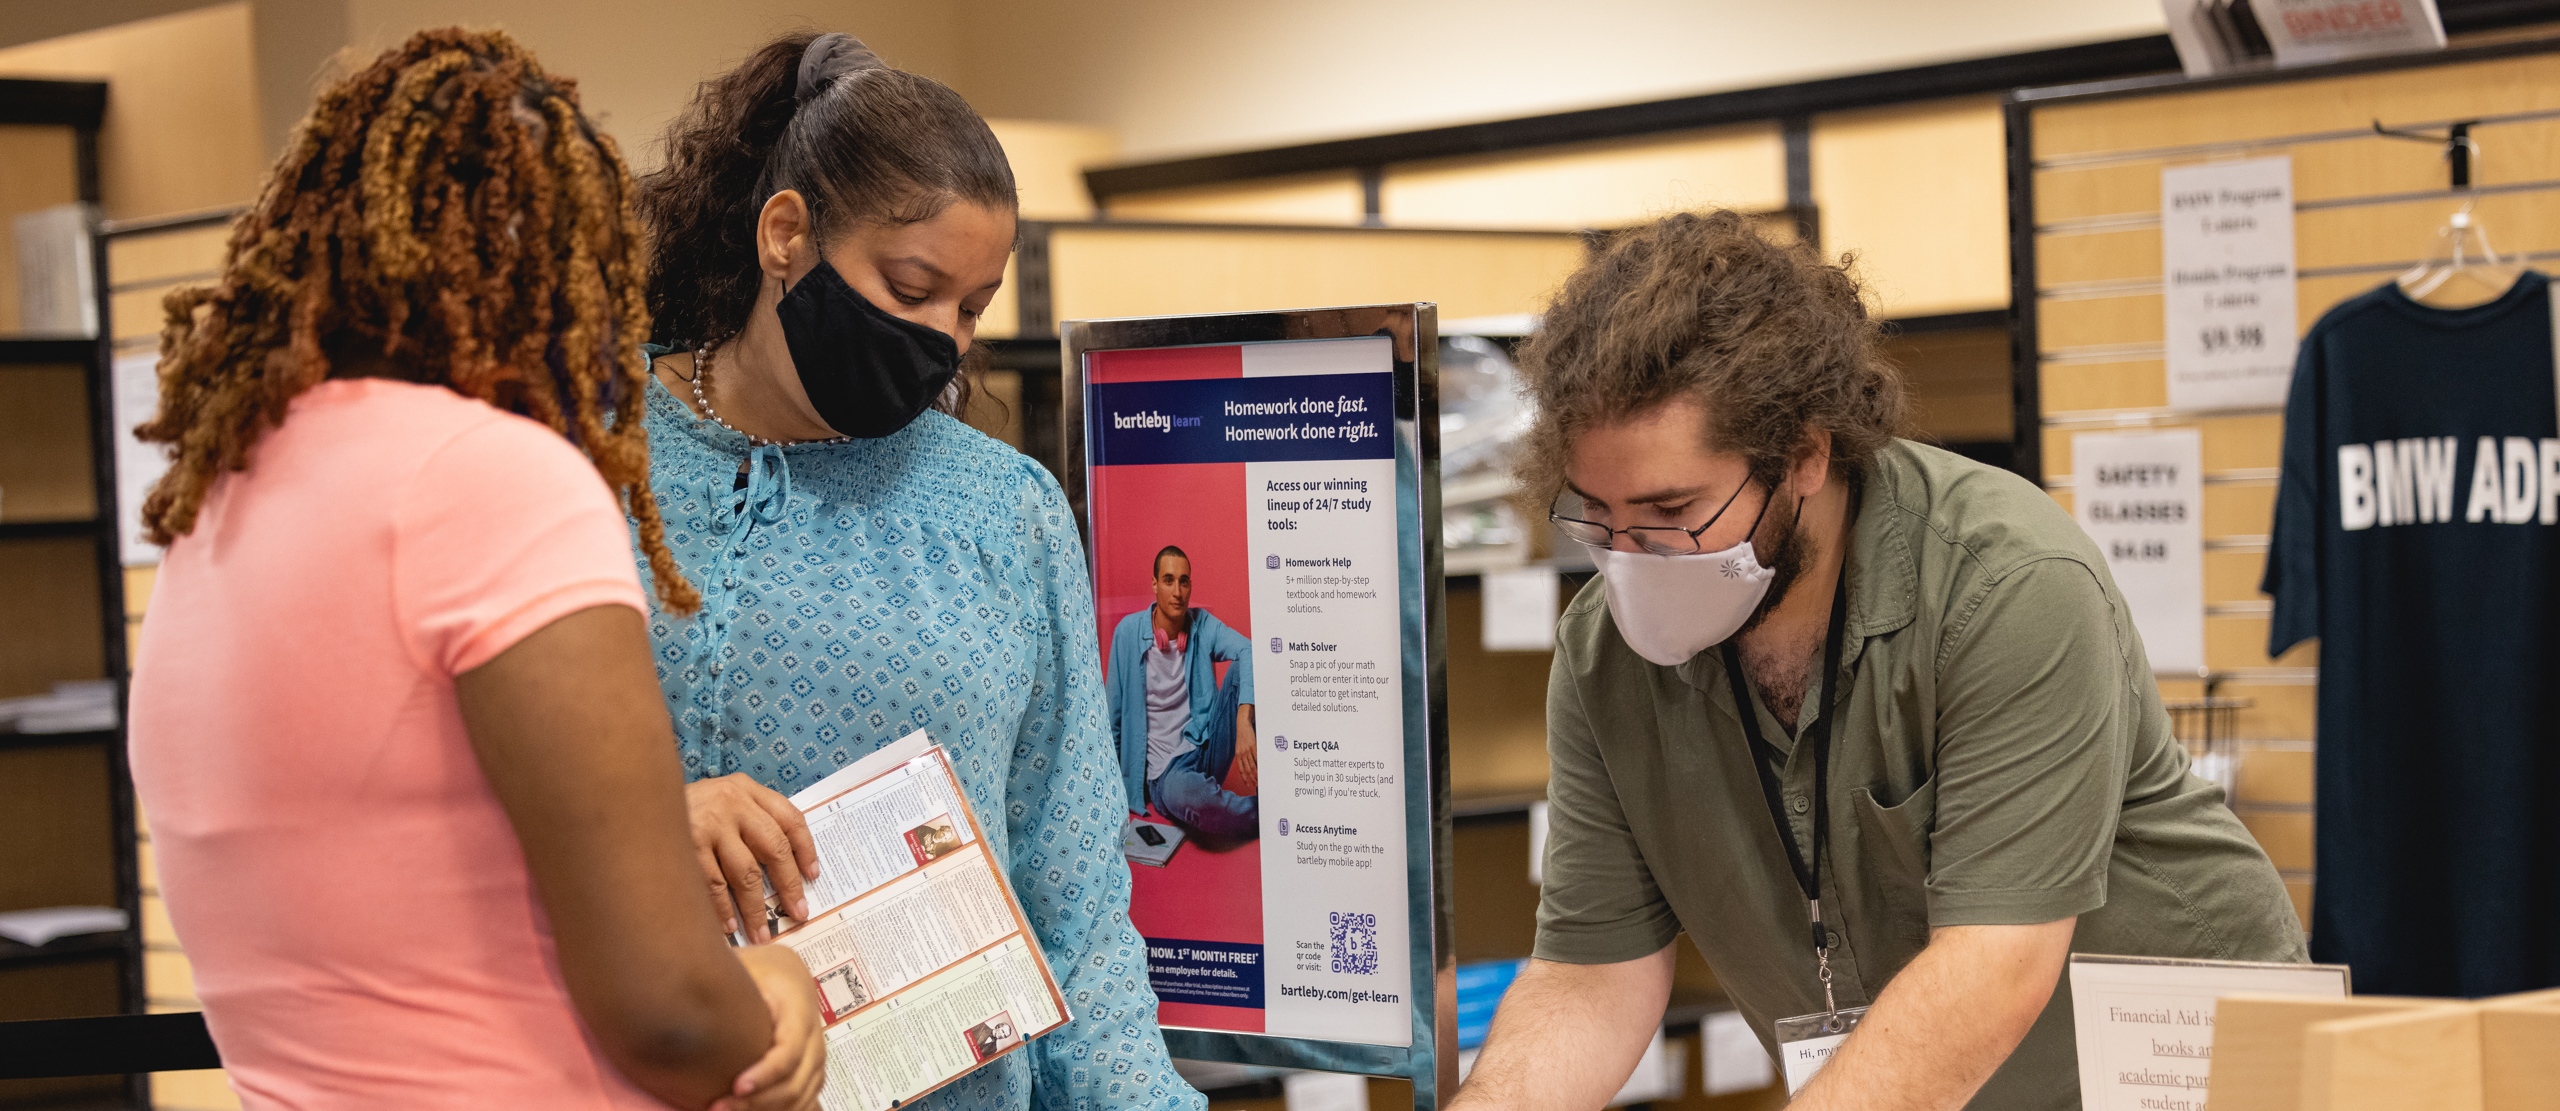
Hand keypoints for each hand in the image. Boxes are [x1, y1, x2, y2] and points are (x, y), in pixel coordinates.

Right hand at [688, 774, 819, 940]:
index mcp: (746, 789)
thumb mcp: (721, 799)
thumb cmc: (686, 807)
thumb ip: (749, 820)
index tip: (812, 876)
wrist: (632, 795)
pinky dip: (723, 909)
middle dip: (788, 885)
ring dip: (755, 909)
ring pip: (745, 873)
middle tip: (798, 914)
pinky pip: (712, 885)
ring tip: (761, 933)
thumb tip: (782, 868)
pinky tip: (729, 926)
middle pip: (774, 848)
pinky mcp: (686, 845)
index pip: (790, 818)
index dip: (806, 849)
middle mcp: (731, 802)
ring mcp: (708, 824)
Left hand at [717, 944, 826, 1110]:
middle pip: (795, 1081)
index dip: (766, 1073)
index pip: (790, 1050)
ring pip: (801, 1096)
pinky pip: (805, 1100)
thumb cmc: (765, 970)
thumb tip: (693, 997)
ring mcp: (816, 1055)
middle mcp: (814, 1036)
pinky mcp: (811, 1070)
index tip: (736, 1086)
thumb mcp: (749, 966)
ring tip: (725, 1110)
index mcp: (798, 1009)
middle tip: (718, 1107)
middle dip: (758, 1101)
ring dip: (765, 1110)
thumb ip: (731, 983)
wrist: (788, 973)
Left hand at [1232, 704, 1257, 793]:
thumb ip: (1243, 756)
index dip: (1245, 778)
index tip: (1248, 784)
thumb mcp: (1240, 747)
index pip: (1241, 770)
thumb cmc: (1242, 737)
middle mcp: (1241, 754)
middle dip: (1251, 778)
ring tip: (1260, 779)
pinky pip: (1257, 757)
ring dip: (1256, 773)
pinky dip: (1260, 763)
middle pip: (1247, 770)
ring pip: (1252, 765)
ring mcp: (1247, 750)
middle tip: (1256, 785)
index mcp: (1238, 755)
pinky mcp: (1253, 745)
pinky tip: (1263, 768)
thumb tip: (1247, 765)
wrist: (1242, 725)